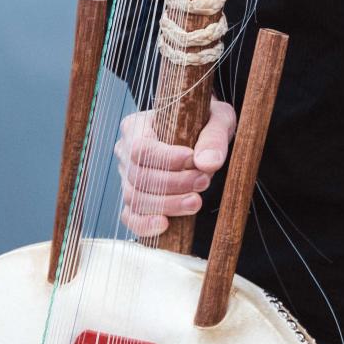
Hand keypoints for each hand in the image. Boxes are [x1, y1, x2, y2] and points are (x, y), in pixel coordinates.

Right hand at [114, 100, 236, 237]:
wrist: (203, 133)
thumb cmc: (205, 121)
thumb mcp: (217, 118)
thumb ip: (214, 137)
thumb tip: (207, 163)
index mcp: (137, 125)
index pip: (141, 148)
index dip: (165, 159)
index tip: (193, 160)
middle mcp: (125, 151)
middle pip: (139, 176)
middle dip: (173, 184)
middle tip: (204, 181)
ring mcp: (127, 177)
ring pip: (136, 198)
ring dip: (168, 204)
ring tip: (196, 202)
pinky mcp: (134, 199)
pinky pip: (130, 216)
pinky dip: (144, 224)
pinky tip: (165, 225)